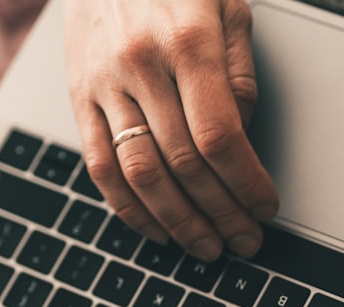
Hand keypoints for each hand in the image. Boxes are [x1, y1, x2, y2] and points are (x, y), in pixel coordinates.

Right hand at [63, 0, 278, 261]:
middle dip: (221, 212)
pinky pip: (99, 168)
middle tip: (244, 240)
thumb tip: (242, 141)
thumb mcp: (227, 7)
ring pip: (140, 175)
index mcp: (187, 41)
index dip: (245, 182)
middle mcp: (140, 66)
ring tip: (205, 246)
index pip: (219, 136)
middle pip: (184, 163)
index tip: (265, 207)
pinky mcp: (78, 98)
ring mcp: (103, 85)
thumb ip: (238, 75)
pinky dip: (129, 209)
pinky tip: (156, 230)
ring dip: (177, 222)